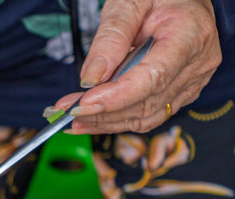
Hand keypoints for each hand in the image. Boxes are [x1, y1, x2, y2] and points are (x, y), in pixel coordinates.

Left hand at [50, 0, 221, 133]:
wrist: (181, 0)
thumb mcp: (130, 3)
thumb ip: (111, 37)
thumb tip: (91, 78)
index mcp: (190, 35)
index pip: (154, 77)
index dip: (116, 97)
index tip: (83, 105)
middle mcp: (197, 63)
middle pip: (147, 102)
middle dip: (102, 112)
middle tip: (66, 111)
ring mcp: (192, 81)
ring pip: (147, 116)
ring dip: (106, 122)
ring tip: (73, 119)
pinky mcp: (182, 92)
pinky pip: (149, 116)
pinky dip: (118, 121)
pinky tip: (92, 119)